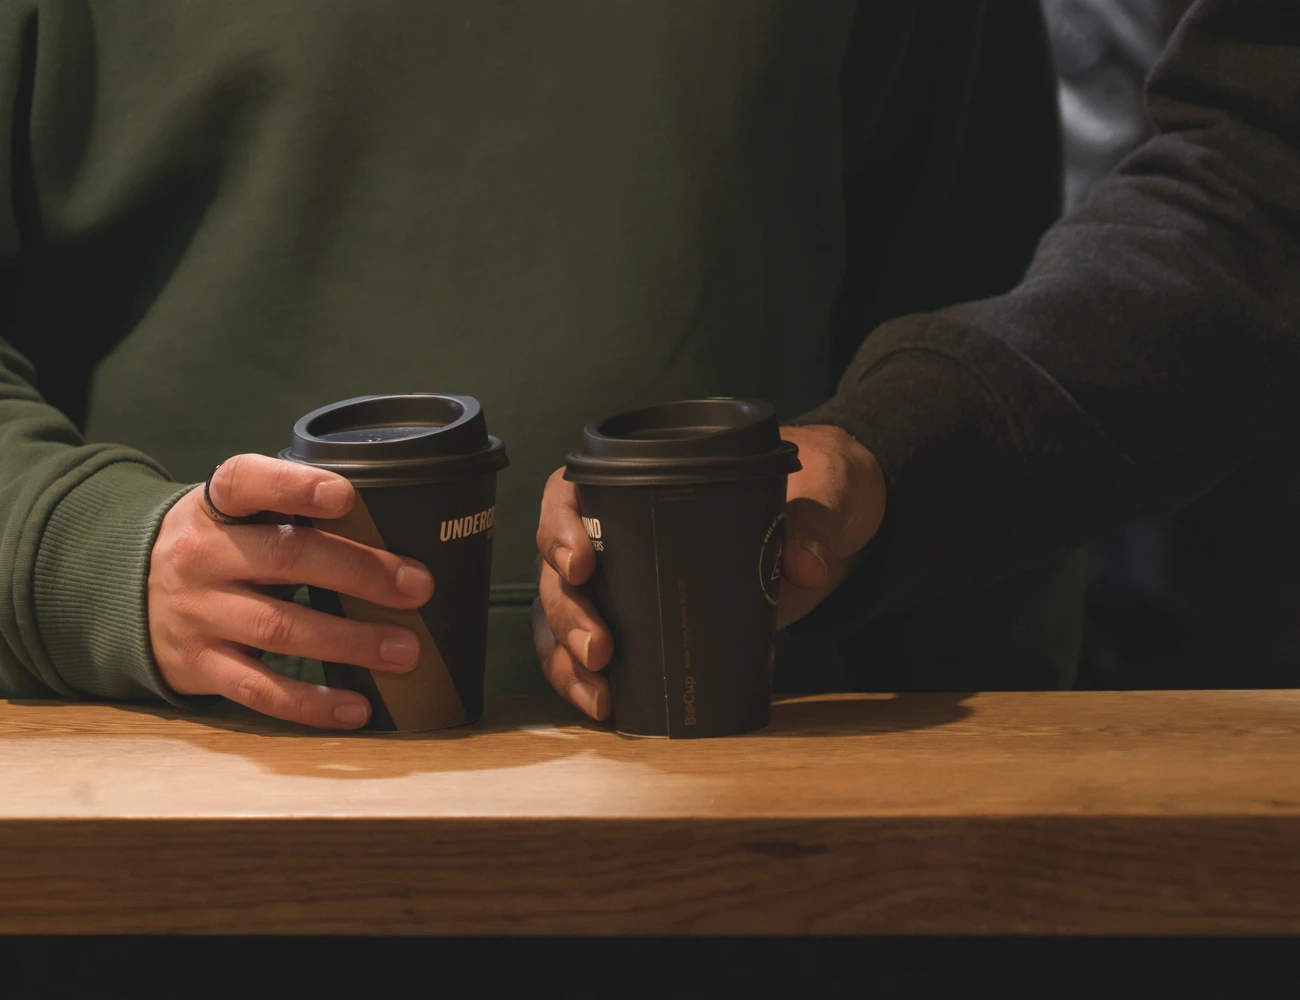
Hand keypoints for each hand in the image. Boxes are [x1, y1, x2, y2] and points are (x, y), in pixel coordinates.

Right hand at [148, 453, 434, 728]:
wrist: (126, 595)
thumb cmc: (219, 548)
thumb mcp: (238, 516)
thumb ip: (292, 514)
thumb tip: (394, 529)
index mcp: (216, 507)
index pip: (245, 482)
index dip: (294, 486)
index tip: (345, 495)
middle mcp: (201, 557)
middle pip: (286, 559)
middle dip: (359, 572)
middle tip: (418, 586)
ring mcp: (197, 614)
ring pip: (279, 628)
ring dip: (350, 641)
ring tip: (405, 651)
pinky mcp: (199, 666)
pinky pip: (260, 689)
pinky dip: (312, 703)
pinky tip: (358, 707)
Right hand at [532, 424, 884, 719]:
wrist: (830, 528)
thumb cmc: (808, 488)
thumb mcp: (819, 492)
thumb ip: (811, 523)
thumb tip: (805, 565)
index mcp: (634, 484)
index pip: (567, 497)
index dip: (558, 530)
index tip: (578, 565)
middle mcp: (613, 533)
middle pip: (558, 570)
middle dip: (568, 614)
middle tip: (599, 649)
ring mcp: (621, 582)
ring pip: (562, 618)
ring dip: (567, 658)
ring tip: (599, 693)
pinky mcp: (642, 624)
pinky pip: (591, 653)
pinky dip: (587, 682)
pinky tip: (604, 706)